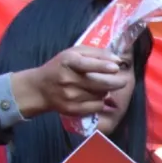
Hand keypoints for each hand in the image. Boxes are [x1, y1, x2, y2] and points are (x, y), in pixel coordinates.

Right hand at [10, 46, 127, 117]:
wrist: (39, 89)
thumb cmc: (61, 66)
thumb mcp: (74, 53)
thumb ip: (97, 53)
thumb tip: (118, 60)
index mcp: (68, 62)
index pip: (86, 65)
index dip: (103, 66)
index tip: (116, 68)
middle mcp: (68, 79)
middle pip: (100, 83)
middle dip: (117, 82)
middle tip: (123, 81)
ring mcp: (70, 96)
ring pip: (101, 94)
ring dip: (106, 91)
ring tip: (99, 86)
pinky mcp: (72, 109)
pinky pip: (97, 106)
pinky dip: (100, 101)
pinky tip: (94, 96)